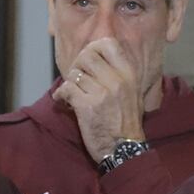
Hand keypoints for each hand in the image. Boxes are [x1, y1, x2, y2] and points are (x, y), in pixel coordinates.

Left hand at [52, 38, 145, 161]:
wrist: (125, 150)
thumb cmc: (126, 122)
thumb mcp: (133, 93)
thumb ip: (118, 74)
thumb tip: (96, 57)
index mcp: (129, 74)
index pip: (108, 44)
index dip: (93, 48)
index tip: (88, 60)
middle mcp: (117, 80)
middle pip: (87, 55)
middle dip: (77, 65)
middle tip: (78, 78)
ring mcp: (102, 93)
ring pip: (74, 73)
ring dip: (70, 83)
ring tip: (73, 93)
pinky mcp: (87, 107)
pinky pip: (66, 88)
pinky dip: (61, 95)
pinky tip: (64, 101)